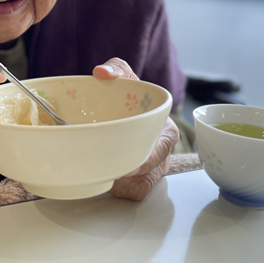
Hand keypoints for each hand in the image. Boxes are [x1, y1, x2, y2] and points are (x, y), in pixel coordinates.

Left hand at [93, 57, 179, 200]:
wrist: (123, 113)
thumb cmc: (128, 97)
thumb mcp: (126, 78)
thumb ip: (116, 68)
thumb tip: (101, 72)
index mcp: (165, 129)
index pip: (162, 147)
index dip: (145, 157)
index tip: (127, 162)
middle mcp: (162, 153)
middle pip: (149, 173)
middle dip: (126, 174)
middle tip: (103, 168)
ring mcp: (153, 171)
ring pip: (138, 187)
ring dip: (118, 182)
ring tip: (98, 168)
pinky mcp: (141, 184)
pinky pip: (130, 193)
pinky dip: (115, 188)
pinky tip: (102, 175)